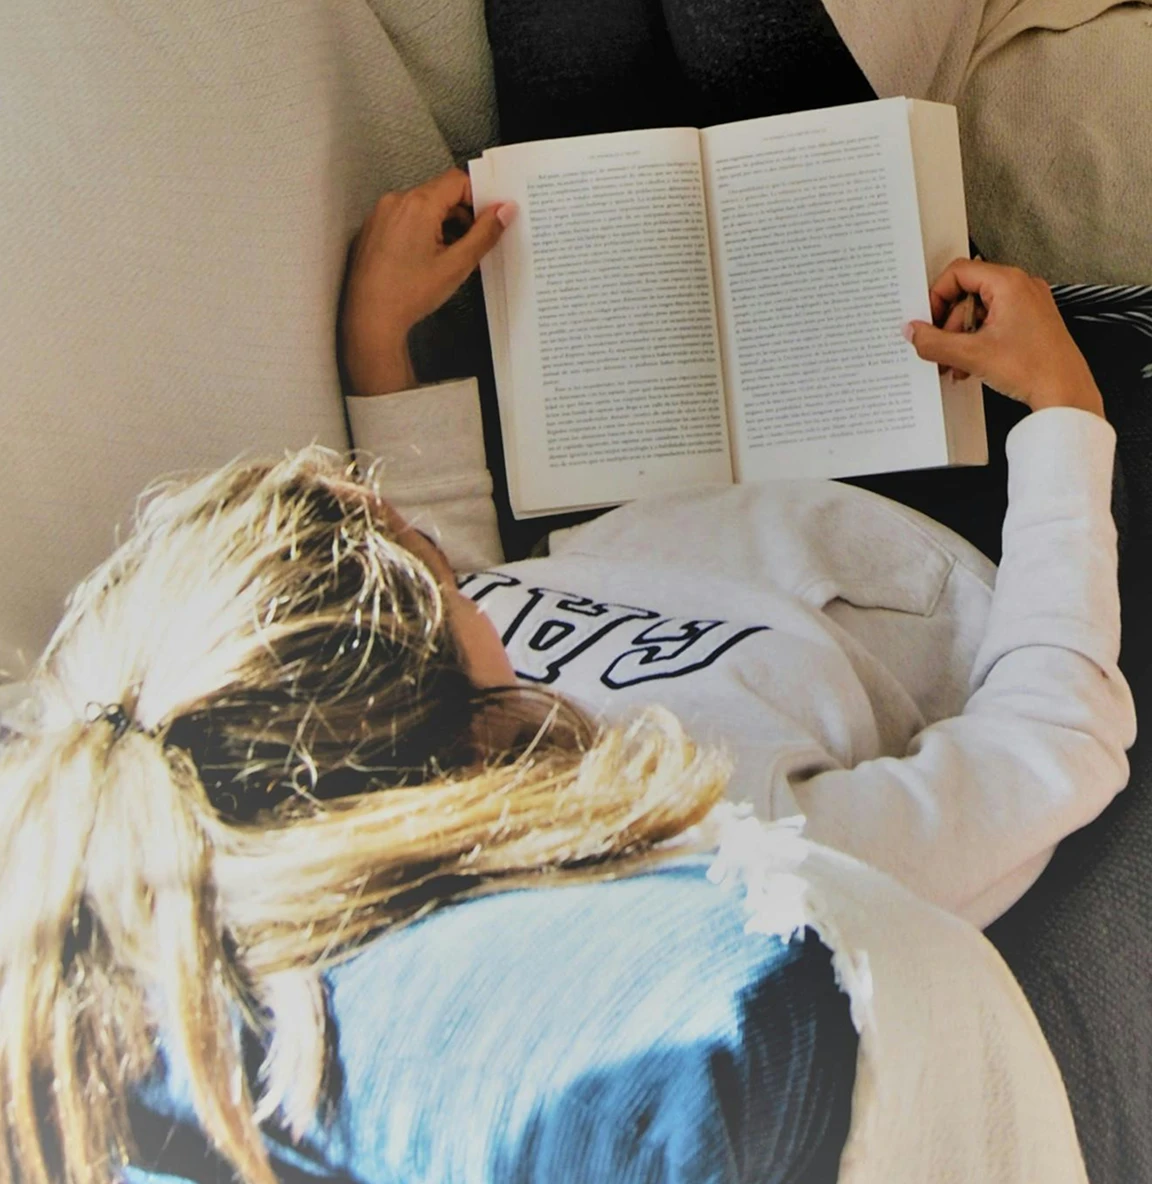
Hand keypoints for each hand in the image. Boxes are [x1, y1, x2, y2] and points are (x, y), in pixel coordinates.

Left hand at [340, 168, 516, 395]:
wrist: (370, 317)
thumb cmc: (410, 293)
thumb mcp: (456, 265)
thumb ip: (484, 234)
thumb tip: (505, 210)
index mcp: (418, 204)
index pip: (458, 180)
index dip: (478, 198)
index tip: (487, 221)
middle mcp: (396, 201)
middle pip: (440, 194)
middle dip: (461, 216)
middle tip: (473, 246)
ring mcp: (381, 214)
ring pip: (422, 207)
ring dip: (442, 225)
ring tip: (449, 258)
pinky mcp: (373, 228)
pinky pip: (404, 219)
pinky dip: (421, 231)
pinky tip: (426, 260)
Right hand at [904, 258, 1103, 416]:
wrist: (1066, 393)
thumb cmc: (1035, 368)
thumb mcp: (972, 355)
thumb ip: (934, 342)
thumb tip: (914, 332)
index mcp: (1009, 283)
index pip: (958, 273)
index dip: (936, 296)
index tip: (928, 321)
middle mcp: (1020, 287)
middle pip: (966, 294)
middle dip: (948, 325)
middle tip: (940, 348)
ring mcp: (1027, 305)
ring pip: (978, 312)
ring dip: (960, 338)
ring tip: (955, 364)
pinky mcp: (1030, 322)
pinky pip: (993, 323)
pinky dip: (977, 342)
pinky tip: (971, 365)